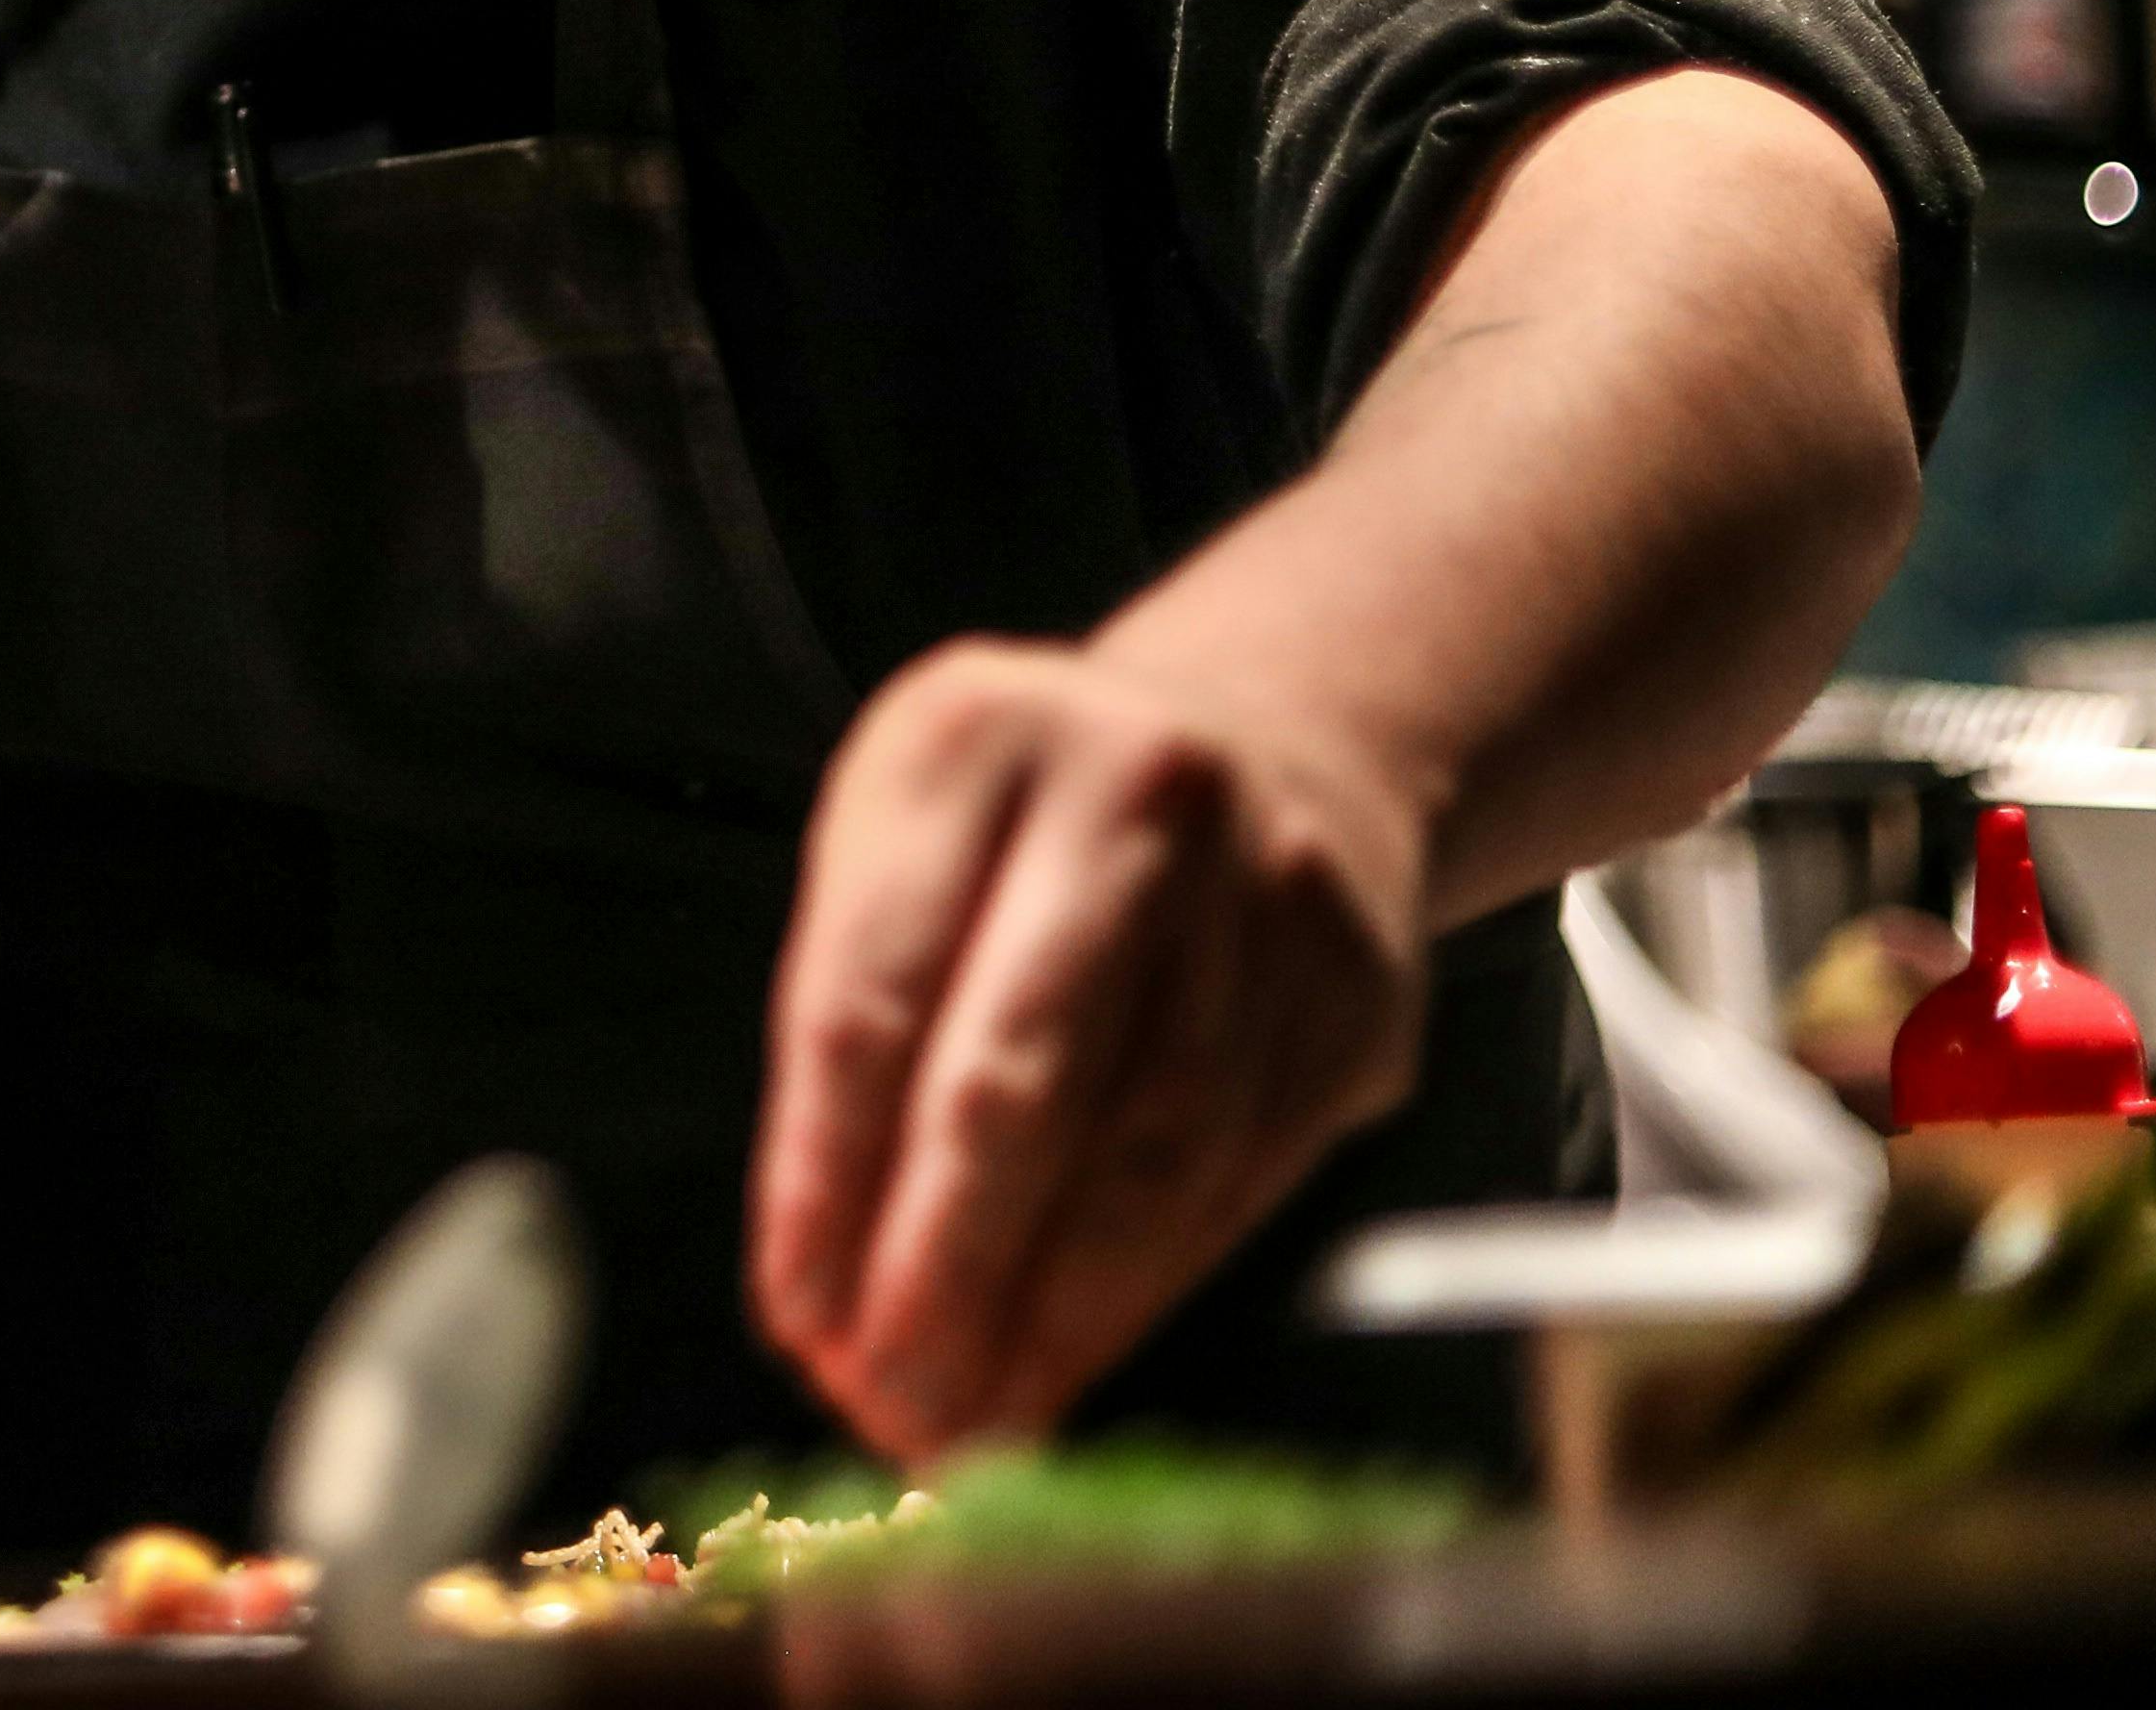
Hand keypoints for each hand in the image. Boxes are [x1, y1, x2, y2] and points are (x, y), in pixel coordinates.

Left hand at [747, 636, 1428, 1459]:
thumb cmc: (1037, 829)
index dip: (825, 1178)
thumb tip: (826, 1294)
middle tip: (888, 1400)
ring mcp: (1266, 894)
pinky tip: (1074, 1355)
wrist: (1283, 739)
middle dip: (941, 1268)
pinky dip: (1144, 1290)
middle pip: (1016, 1080)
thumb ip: (856, 1041)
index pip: (867, 994)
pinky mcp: (1359, 993)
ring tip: (971, 1418)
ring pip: (1146, 1154)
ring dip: (1048, 1314)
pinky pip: (1238, 1180)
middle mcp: (1130, 796)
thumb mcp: (909, 850)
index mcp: (967, 738)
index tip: (796, 1312)